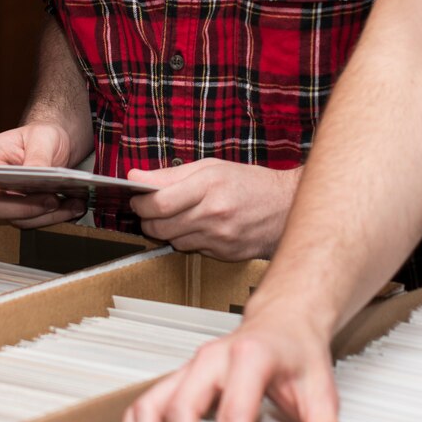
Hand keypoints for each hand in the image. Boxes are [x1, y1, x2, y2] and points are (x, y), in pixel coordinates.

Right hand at [0, 122, 87, 228]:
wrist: (60, 144)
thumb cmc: (44, 135)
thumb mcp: (42, 138)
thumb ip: (37, 157)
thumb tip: (34, 175)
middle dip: (24, 207)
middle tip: (51, 199)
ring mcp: (10, 200)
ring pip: (18, 219)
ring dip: (46, 215)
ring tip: (72, 203)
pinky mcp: (27, 210)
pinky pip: (37, 221)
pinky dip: (57, 216)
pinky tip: (75, 206)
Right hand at [117, 301, 359, 421]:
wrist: (282, 321)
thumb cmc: (296, 351)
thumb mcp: (321, 385)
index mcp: (248, 357)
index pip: (234, 413)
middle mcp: (211, 359)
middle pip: (183, 409)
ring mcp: (189, 368)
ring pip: (151, 406)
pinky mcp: (177, 380)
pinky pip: (142, 407)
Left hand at [127, 160, 299, 260]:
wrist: (286, 207)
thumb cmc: (250, 183)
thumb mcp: (212, 167)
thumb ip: (171, 174)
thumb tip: (136, 177)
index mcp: (209, 185)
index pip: (159, 203)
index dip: (140, 203)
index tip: (136, 198)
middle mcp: (213, 213)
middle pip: (160, 226)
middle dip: (147, 219)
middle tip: (149, 210)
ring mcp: (219, 237)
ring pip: (173, 241)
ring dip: (167, 230)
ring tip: (177, 216)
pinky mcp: (224, 254)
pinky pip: (192, 250)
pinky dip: (188, 239)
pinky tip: (199, 227)